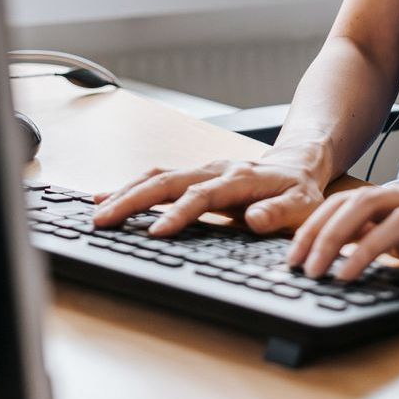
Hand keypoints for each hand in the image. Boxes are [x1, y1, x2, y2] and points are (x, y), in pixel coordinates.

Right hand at [90, 152, 326, 236]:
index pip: (202, 195)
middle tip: (104, 221)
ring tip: (96, 212)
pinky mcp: (191, 175)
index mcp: (239, 179)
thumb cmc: (299, 191)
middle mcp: (214, 169)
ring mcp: (200, 170)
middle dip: (132, 200)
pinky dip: (129, 188)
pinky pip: (155, 178)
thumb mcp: (302, 205)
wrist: (297, 166)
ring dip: (125, 193)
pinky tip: (103, 198)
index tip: (156, 233)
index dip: (178, 214)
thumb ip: (280, 213)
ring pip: (155, 176)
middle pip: (166, 181)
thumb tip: (256, 219)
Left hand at [286, 185, 398, 290]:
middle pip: (369, 204)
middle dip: (334, 234)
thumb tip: (323, 246)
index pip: (348, 202)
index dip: (318, 226)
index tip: (294, 256)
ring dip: (370, 249)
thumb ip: (369, 232)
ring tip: (345, 277)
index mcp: (397, 196)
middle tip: (311, 268)